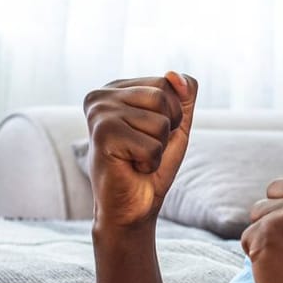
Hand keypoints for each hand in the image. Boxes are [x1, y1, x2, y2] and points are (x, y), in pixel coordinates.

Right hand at [83, 72, 196, 229]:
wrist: (131, 207)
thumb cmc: (151, 165)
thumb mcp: (176, 125)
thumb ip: (183, 95)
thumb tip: (174, 75)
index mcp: (116, 88)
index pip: (167, 83)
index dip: (172, 115)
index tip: (149, 134)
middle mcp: (101, 95)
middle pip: (164, 96)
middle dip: (167, 130)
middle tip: (144, 148)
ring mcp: (99, 113)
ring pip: (160, 122)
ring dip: (158, 148)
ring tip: (136, 158)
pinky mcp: (102, 135)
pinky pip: (153, 145)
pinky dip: (150, 163)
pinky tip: (130, 168)